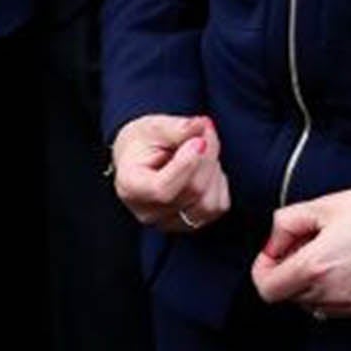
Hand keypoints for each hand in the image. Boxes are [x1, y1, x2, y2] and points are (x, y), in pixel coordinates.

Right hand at [111, 114, 230, 233]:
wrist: (140, 159)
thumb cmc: (142, 142)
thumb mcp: (152, 127)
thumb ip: (176, 127)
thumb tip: (202, 125)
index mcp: (131, 188)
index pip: (162, 189)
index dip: (186, 165)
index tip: (199, 140)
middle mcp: (149, 213)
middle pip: (192, 191)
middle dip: (207, 155)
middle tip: (206, 128)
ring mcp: (171, 223)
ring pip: (209, 203)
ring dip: (214, 169)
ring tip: (203, 148)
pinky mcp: (192, 225)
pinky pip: (219, 205)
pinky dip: (218, 182)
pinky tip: (204, 167)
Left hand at [252, 182, 350, 318]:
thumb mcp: (319, 205)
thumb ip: (284, 224)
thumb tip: (272, 245)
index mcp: (316, 266)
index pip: (267, 290)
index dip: (263, 270)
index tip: (273, 254)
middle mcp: (331, 292)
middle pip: (287, 296)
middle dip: (286, 271)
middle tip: (302, 244)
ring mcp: (350, 303)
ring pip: (308, 303)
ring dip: (306, 283)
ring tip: (324, 253)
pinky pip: (332, 307)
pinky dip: (327, 291)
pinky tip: (340, 265)